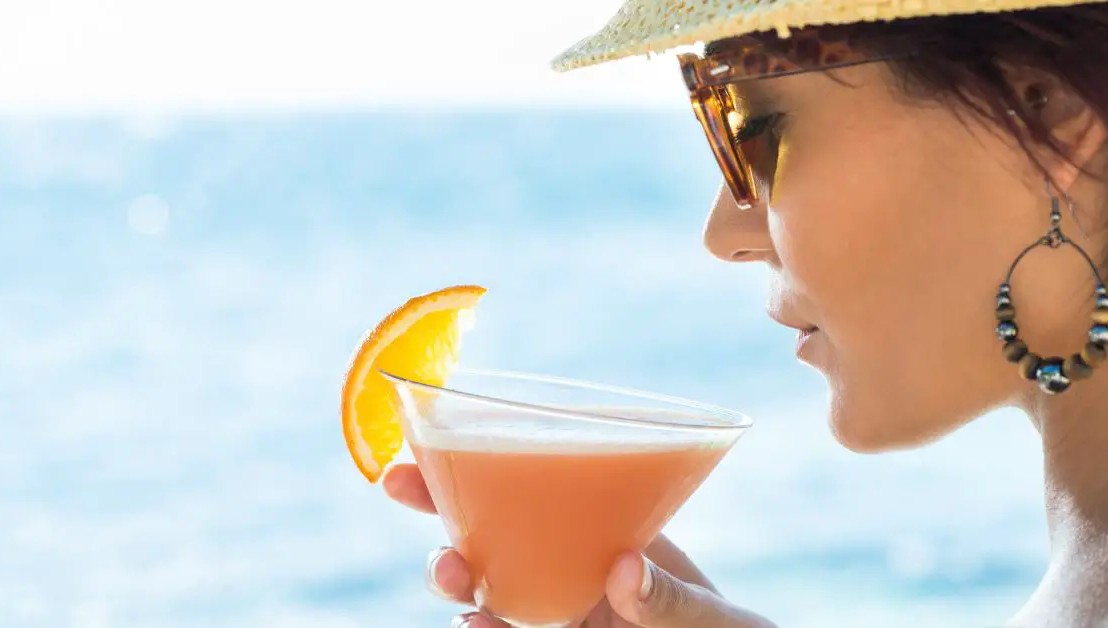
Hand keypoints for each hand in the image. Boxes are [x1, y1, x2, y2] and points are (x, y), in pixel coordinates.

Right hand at [384, 463, 777, 627]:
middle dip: (437, 505)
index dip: (472, 461)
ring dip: (456, 575)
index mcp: (600, 530)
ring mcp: (556, 614)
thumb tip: (623, 573)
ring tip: (454, 572)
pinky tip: (478, 627)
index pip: (530, 486)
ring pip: (485, 589)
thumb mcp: (710, 614)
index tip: (423, 437)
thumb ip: (673, 598)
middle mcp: (568, 569)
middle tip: (397, 483)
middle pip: (487, 530)